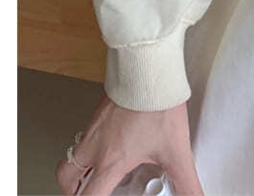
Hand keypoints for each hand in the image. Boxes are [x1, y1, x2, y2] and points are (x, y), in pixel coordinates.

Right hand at [55, 89, 203, 195]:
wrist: (150, 69)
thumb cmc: (158, 105)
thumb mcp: (176, 151)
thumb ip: (186, 181)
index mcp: (111, 162)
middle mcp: (96, 146)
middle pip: (66, 177)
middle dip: (72, 189)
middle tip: (86, 191)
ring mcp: (94, 126)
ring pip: (72, 153)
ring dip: (78, 166)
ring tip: (96, 168)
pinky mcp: (99, 109)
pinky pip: (85, 132)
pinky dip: (90, 142)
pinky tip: (111, 138)